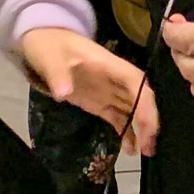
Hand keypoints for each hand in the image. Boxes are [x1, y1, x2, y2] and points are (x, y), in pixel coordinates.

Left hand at [20, 27, 158, 155]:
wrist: (43, 40)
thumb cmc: (49, 44)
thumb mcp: (49, 56)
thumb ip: (57, 73)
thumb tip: (64, 94)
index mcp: (108, 64)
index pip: (135, 82)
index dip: (145, 102)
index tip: (148, 125)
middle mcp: (114, 78)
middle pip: (140, 98)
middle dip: (148, 121)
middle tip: (150, 147)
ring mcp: (108, 91)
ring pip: (133, 109)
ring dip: (141, 129)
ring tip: (145, 152)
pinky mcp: (100, 102)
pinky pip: (118, 117)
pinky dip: (125, 132)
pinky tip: (129, 149)